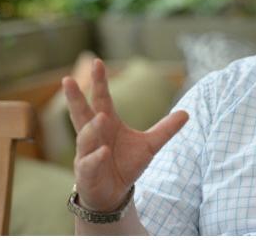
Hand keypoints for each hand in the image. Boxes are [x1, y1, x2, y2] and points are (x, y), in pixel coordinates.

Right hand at [63, 59, 187, 211]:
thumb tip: (187, 113)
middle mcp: (93, 135)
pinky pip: (89, 163)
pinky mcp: (86, 173)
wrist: (114, 194)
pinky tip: (103, 152)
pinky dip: (95, 157)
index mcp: (107, 123)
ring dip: (92, 128)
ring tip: (102, 117)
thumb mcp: (150, 145)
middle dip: (75, 97)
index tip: (97, 62)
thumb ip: (166, 129)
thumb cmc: (126, 164)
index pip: (102, 99)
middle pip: (82, 113)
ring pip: (85, 137)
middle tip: (69, 80)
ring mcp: (86, 154)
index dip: (100, 82)